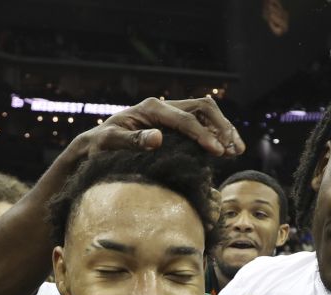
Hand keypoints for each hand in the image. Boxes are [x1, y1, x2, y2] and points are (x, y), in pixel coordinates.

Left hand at [74, 96, 244, 158]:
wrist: (94, 144)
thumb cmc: (99, 146)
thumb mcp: (110, 143)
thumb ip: (132, 141)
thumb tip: (157, 138)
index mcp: (151, 109)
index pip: (186, 119)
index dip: (204, 135)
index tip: (218, 151)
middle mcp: (162, 107)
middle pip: (203, 109)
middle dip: (221, 127)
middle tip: (233, 149)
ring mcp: (169, 114)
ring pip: (205, 114)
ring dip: (223, 130)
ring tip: (236, 150)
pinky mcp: (172, 125)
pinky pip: (200, 124)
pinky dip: (215, 134)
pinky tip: (224, 150)